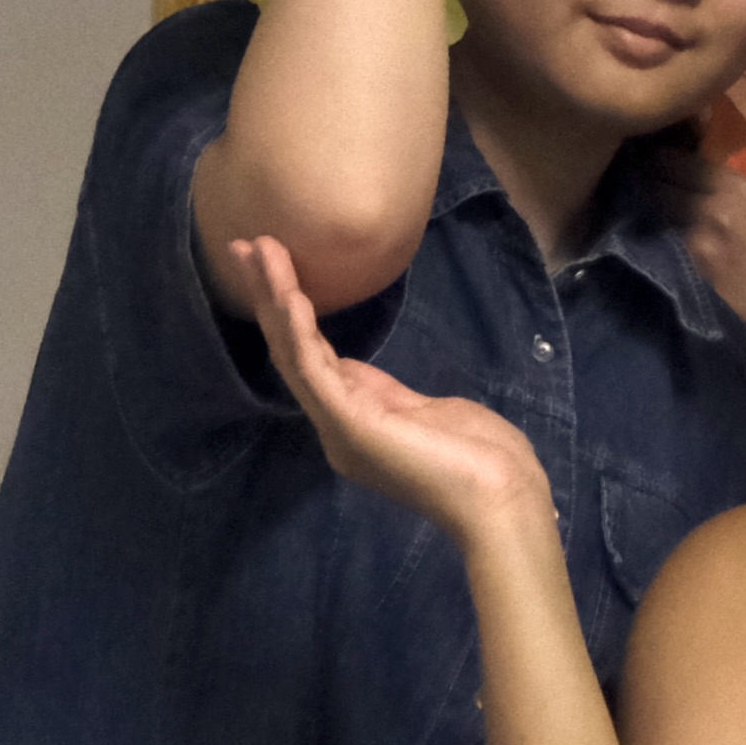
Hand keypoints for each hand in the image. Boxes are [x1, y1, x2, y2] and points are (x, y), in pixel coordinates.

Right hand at [239, 234, 555, 548]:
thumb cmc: (482, 458)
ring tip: (256, 252)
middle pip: (292, 350)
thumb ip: (387, 394)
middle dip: (269, 296)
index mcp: (353, 422)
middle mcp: (334, 425)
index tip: (276, 267)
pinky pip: (314, 369)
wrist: (500, 499)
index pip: (311, 357)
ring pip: (294, 353)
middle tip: (245, 245)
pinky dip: (299, 329)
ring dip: (275, 299)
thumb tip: (354, 372)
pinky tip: (290, 294)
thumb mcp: (426, 412)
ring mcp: (338, 426)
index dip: (290, 313)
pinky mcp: (350, 424)